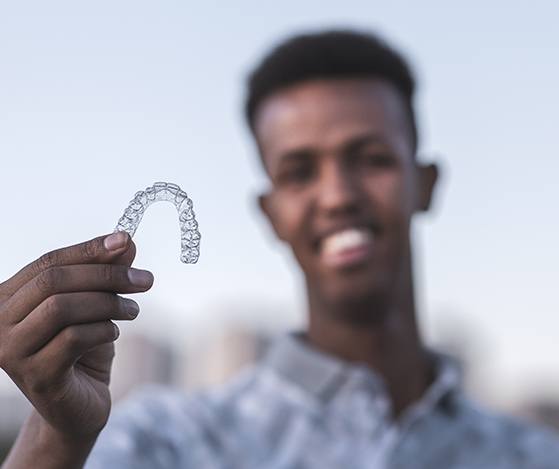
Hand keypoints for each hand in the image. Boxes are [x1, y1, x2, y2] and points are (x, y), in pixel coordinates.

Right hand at [0, 232, 153, 440]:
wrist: (78, 405)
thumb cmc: (83, 349)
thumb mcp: (96, 305)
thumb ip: (105, 273)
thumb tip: (125, 240)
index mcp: (8, 298)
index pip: (48, 262)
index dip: (89, 249)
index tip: (126, 241)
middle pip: (54, 282)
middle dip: (105, 275)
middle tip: (145, 280)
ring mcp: (13, 352)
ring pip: (62, 308)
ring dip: (109, 303)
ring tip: (133, 310)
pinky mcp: (36, 377)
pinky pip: (74, 338)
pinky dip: (103, 329)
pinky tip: (113, 332)